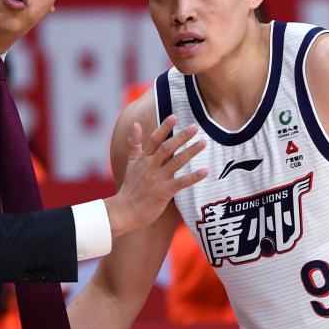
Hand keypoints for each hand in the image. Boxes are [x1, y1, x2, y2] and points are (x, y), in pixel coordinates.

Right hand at [105, 115, 207, 236]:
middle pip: (167, 148)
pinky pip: (181, 183)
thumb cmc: (130, 187)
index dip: (164, 128)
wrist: (124, 211)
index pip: (154, 140)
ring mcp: (157, 179)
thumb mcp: (130, 163)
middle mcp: (150, 167)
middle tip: (195, 127)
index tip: (174, 117)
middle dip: (181, 137)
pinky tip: (205, 171)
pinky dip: (193, 177)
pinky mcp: (163, 192)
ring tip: (203, 142)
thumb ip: (134, 144)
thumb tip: (135, 124)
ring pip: (176, 162)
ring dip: (190, 152)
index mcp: (143, 159)